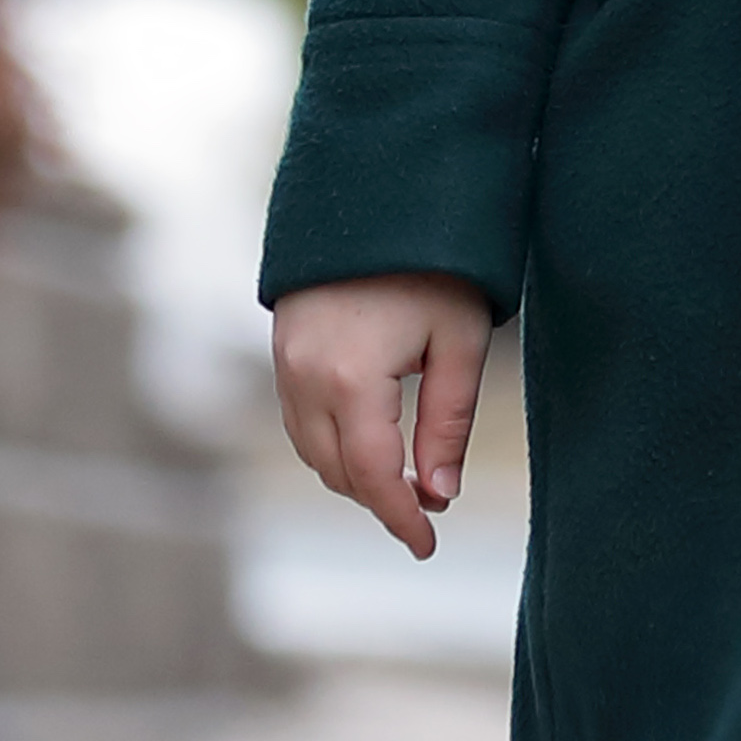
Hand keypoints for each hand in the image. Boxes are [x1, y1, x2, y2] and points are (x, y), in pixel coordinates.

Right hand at [272, 271, 499, 556]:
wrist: (375, 193)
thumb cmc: (432, 264)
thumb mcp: (459, 342)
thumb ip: (447, 424)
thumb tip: (439, 495)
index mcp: (350, 379)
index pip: (371, 475)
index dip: (399, 518)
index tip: (427, 546)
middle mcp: (303, 377)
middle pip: (335, 470)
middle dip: (378, 499)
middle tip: (429, 511)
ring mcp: (283, 363)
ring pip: (310, 450)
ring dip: (353, 475)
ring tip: (408, 483)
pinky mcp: (281, 350)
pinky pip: (298, 421)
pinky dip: (331, 445)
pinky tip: (372, 446)